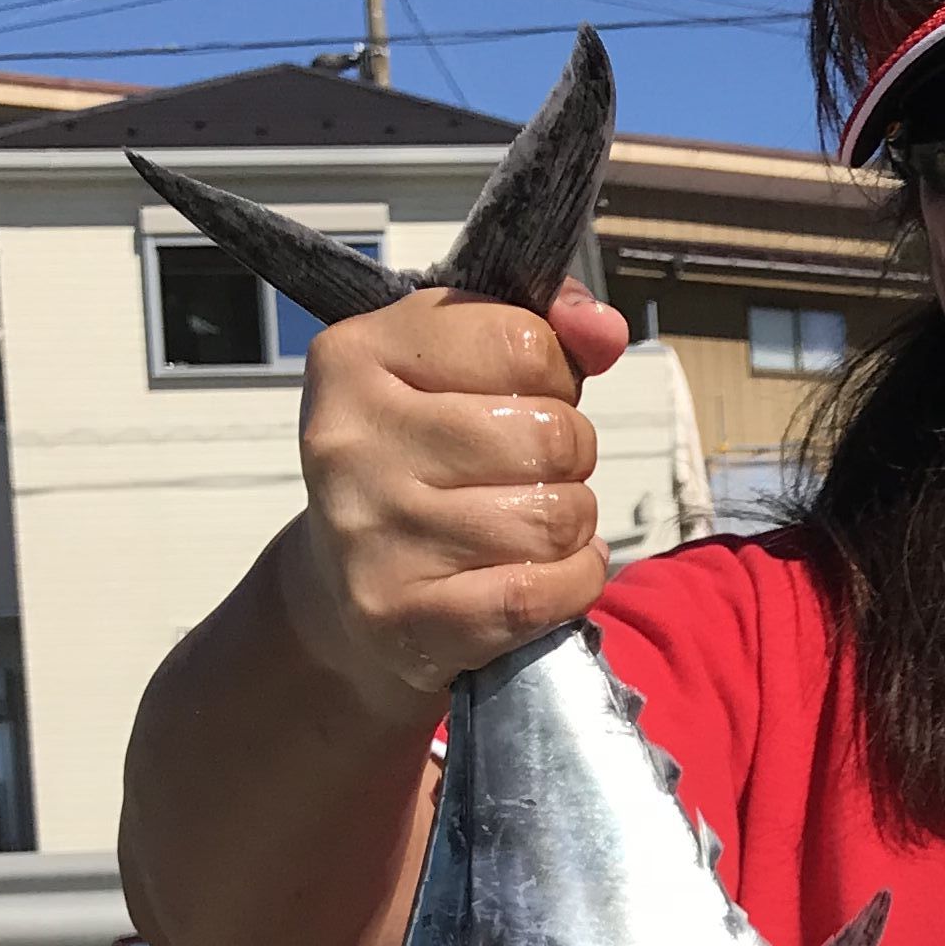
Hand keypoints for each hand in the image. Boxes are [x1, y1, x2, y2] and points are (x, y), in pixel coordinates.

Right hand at [282, 278, 630, 723]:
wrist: (343, 589)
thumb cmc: (419, 464)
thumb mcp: (459, 373)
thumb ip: (543, 333)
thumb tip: (602, 328)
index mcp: (357, 356)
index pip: (520, 341)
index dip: (555, 374)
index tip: (527, 398)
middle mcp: (353, 441)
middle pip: (548, 435)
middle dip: (569, 456)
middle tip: (533, 474)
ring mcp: (374, 535)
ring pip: (554, 517)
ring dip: (571, 526)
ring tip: (530, 526)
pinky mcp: (406, 617)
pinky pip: (541, 593)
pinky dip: (572, 584)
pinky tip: (545, 576)